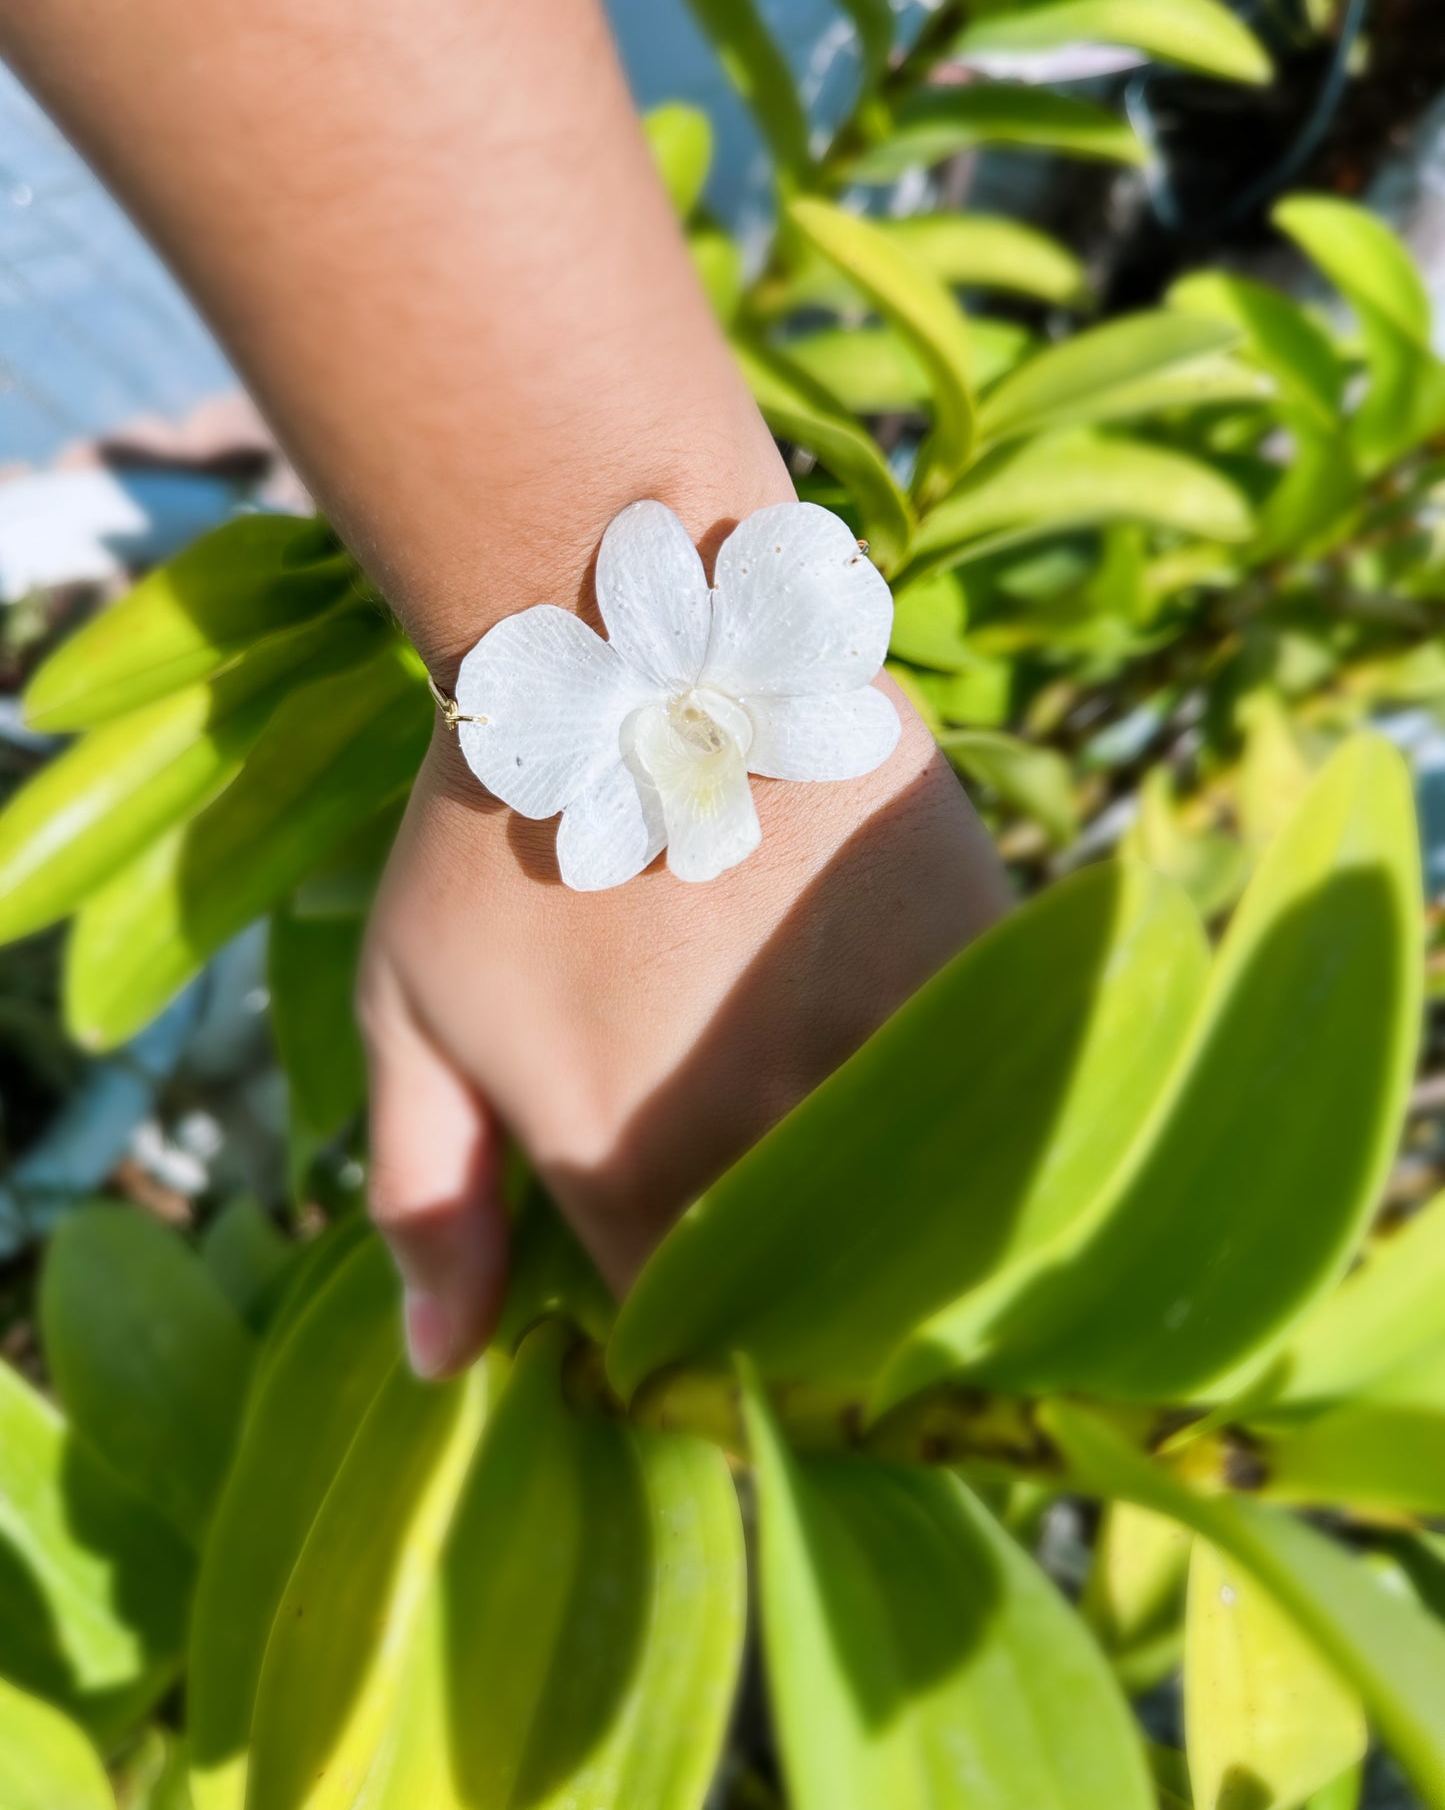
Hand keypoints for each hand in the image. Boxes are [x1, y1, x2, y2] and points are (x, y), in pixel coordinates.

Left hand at [359, 660, 1008, 1378]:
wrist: (631, 640)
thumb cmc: (495, 830)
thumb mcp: (409, 1006)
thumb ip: (428, 1198)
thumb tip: (440, 1365)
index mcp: (630, 1165)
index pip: (680, 1331)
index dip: (683, 1330)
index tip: (684, 1285)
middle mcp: (770, 1133)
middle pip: (814, 1288)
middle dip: (799, 1292)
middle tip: (779, 1220)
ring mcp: (885, 1045)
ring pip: (923, 1200)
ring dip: (901, 1207)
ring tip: (862, 1147)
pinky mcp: (971, 956)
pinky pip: (995, 1081)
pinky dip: (971, 1099)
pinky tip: (937, 1071)